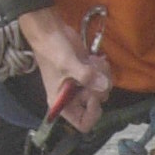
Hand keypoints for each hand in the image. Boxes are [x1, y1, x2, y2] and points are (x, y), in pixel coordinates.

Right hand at [18, 8, 111, 136]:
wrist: (50, 31)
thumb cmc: (52, 50)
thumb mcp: (67, 64)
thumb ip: (86, 77)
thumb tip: (104, 86)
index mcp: (62, 104)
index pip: (84, 124)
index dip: (92, 112)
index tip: (92, 94)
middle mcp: (73, 98)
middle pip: (97, 106)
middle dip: (98, 88)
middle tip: (92, 72)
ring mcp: (82, 86)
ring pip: (104, 90)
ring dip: (102, 75)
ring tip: (92, 62)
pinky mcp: (88, 74)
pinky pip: (104, 78)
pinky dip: (103, 69)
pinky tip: (94, 59)